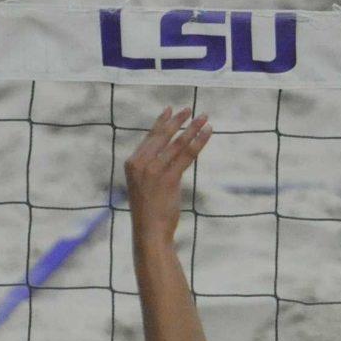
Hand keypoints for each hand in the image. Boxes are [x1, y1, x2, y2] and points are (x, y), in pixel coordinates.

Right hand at [124, 106, 210, 245]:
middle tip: (191, 109)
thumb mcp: (145, 185)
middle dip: (179, 120)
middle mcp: (140, 164)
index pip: (149, 137)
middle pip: (163, 135)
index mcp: (132, 163)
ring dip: (193, 127)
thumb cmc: (150, 211)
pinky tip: (208, 132)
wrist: (149, 231)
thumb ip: (153, 168)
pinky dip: (199, 141)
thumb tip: (173, 154)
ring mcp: (154, 171)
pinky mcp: (169, 179)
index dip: (162, 122)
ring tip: (205, 117)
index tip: (171, 109)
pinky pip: (188, 154)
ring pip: (178, 143)